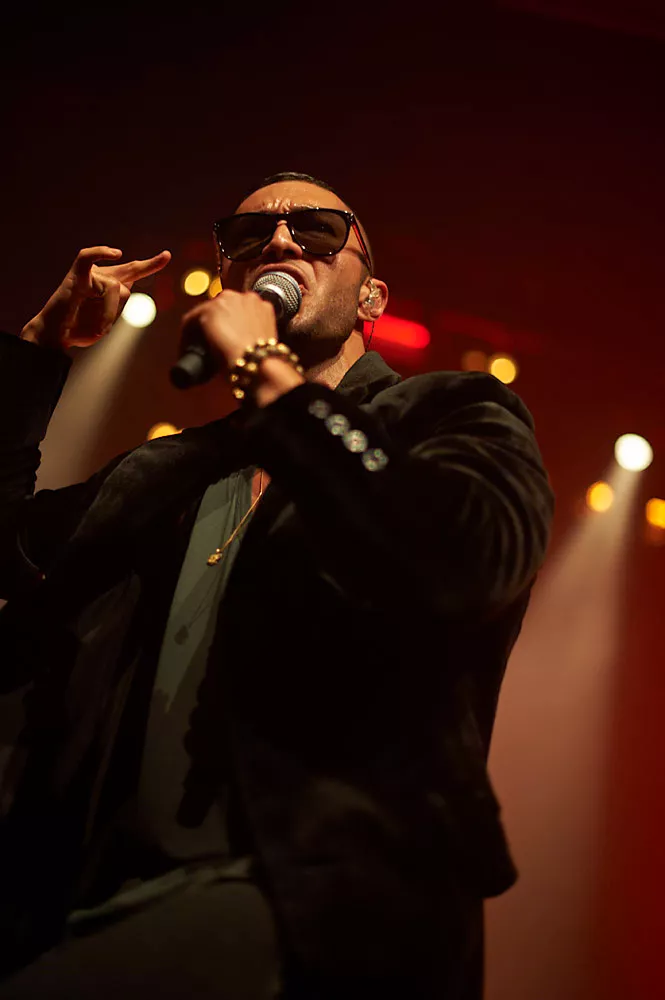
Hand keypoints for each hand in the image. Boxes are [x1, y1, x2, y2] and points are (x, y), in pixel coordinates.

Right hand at [20, 246, 170, 349]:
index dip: (150, 265)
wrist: (55, 335)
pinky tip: (115, 253)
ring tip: (101, 328)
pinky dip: (101, 252)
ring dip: (111, 312)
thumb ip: (116, 308)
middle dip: (150, 264)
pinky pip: (88, 257)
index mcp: (110, 290)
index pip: (133, 274)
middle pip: (130, 270)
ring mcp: (90, 276)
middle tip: (167, 256)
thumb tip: (119, 287)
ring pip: (117, 287)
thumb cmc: (78, 331)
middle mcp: (102, 279)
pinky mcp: (76, 276)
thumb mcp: (105, 325)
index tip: (166, 256)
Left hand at [180, 290, 304, 405]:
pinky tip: (185, 350)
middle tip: (207, 347)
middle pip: (221, 310)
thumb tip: (238, 346)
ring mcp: (227, 301)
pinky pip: (190, 320)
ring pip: (205, 314)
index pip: (237, 311)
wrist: (259, 363)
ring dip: (199, 331)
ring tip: (194, 351)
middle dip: (213, 327)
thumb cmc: (263, 360)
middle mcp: (245, 297)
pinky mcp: (210, 310)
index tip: (222, 342)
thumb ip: (252, 336)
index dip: (228, 327)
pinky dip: (186, 336)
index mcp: (261, 306)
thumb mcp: (262, 341)